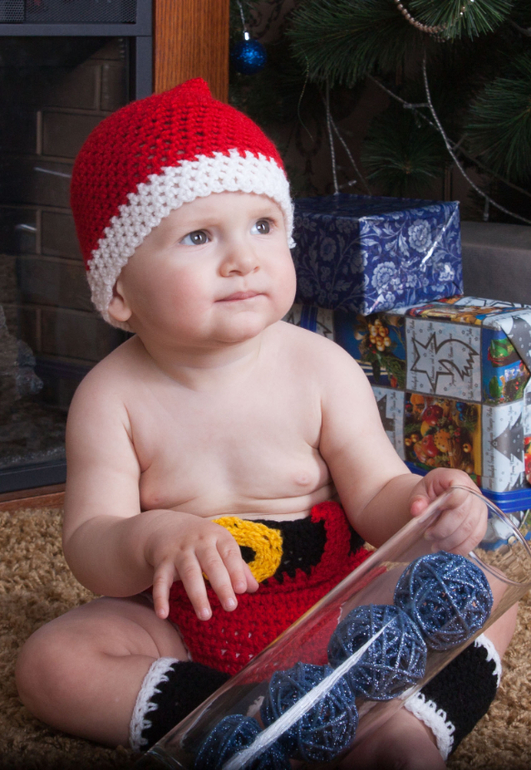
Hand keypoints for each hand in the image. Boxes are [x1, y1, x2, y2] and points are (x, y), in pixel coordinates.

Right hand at [144, 512, 258, 620]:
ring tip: (205, 616)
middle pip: (211, 564)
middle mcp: (199, 542)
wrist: (166, 526)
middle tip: (231, 607)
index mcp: (217, 537)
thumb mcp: (221, 546)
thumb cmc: (203, 541)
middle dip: (221, 586)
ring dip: (197, 595)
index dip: (236, 571)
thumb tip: (253, 588)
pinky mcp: (162, 562)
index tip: (242, 590)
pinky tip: (163, 614)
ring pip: (189, 573)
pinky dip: (160, 597)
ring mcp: (179, 551)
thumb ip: (238, 566)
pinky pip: (160, 580)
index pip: (229, 554)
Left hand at [408, 468, 487, 554]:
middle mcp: (474, 492)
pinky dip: (460, 548)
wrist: (436, 500)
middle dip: (443, 529)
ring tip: (435, 545)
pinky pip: (475, 539)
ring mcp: (480, 509)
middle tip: (428, 535)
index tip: (430, 515)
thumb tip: (416, 510)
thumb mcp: (419, 492)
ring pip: (470, 530)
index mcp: (457, 479)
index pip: (459, 492)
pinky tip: (446, 550)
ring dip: (450, 541)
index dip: (446, 505)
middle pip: (463, 514)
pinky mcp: (481, 524)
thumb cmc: (428, 494)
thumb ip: (417, 499)